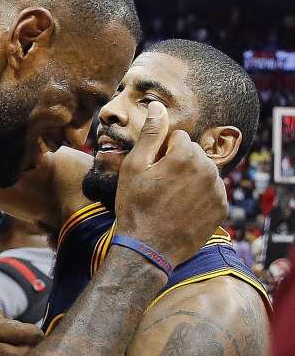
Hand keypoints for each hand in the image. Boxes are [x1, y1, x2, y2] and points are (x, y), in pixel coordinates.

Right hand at [115, 102, 228, 266]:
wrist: (148, 249)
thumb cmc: (135, 206)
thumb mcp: (134, 167)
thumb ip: (150, 134)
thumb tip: (158, 106)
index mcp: (186, 155)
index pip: (178, 138)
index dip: (161, 153)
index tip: (151, 172)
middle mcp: (208, 169)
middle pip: (194, 153)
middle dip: (178, 163)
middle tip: (159, 186)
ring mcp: (217, 190)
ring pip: (204, 171)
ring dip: (190, 178)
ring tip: (170, 199)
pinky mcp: (222, 208)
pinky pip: (212, 190)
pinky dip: (199, 195)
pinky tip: (182, 209)